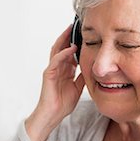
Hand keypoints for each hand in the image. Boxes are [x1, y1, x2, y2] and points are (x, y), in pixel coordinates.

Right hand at [26, 25, 84, 140]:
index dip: (75, 42)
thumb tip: (92, 68)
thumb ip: (82, 77)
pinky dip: (63, 53)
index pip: (69, 52)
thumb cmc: (62, 104)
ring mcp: (52, 70)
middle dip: (68, 36)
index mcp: (64, 71)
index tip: (84, 34)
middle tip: (77, 24)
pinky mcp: (48, 75)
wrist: (52, 116)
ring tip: (71, 29)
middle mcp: (57, 68)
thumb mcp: (77, 88)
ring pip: (57, 50)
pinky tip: (70, 47)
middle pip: (62, 47)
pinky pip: (55, 61)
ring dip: (64, 39)